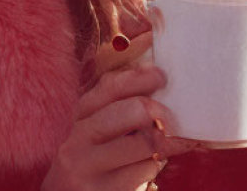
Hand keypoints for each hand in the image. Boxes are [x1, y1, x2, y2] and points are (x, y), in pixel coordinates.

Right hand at [42, 32, 198, 190]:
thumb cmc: (95, 160)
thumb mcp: (98, 129)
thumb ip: (120, 104)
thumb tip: (154, 75)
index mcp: (79, 117)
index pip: (111, 86)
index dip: (141, 78)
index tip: (161, 77)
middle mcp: (77, 141)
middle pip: (133, 110)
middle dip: (159, 112)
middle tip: (170, 120)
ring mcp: (86, 169)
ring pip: (145, 143)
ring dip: (161, 145)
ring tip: (160, 148)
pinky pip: (145, 171)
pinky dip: (154, 167)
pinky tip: (146, 168)